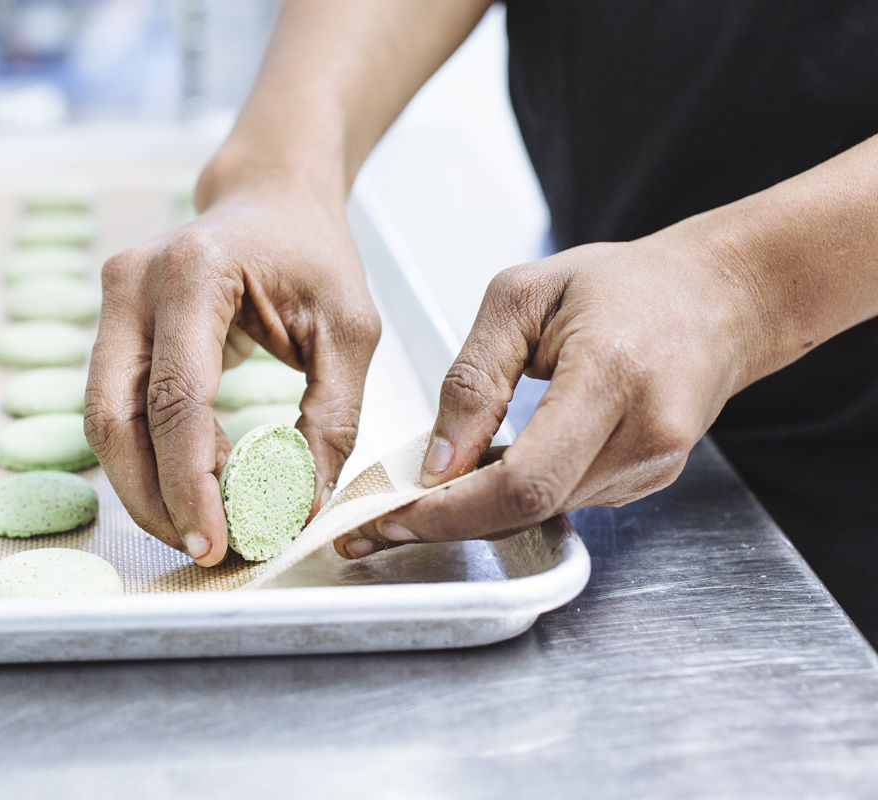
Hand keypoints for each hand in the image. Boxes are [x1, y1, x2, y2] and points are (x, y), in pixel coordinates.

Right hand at [85, 178, 380, 566]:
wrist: (271, 198)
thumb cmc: (313, 254)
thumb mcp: (350, 330)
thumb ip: (331, 418)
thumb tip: (300, 508)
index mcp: (193, 273)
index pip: (176, 399)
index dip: (188, 481)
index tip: (216, 540)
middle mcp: (132, 283)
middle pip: (113, 419)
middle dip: (152, 499)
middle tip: (202, 549)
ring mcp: (111, 302)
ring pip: (103, 422)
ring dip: (143, 486)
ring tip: (198, 528)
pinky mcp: (111, 326)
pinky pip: (116, 407)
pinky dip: (148, 457)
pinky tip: (190, 487)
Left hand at [336, 230, 765, 557]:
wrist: (717, 298)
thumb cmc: (622, 284)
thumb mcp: (523, 298)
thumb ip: (474, 380)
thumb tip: (436, 463)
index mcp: (612, 376)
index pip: (524, 480)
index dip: (451, 511)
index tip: (392, 515)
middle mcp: (645, 434)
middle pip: (530, 510)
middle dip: (447, 521)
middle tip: (384, 518)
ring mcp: (654, 466)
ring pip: (542, 513)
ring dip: (477, 507)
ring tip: (428, 483)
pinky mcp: (649, 479)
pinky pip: (565, 500)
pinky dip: (514, 493)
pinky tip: (486, 468)